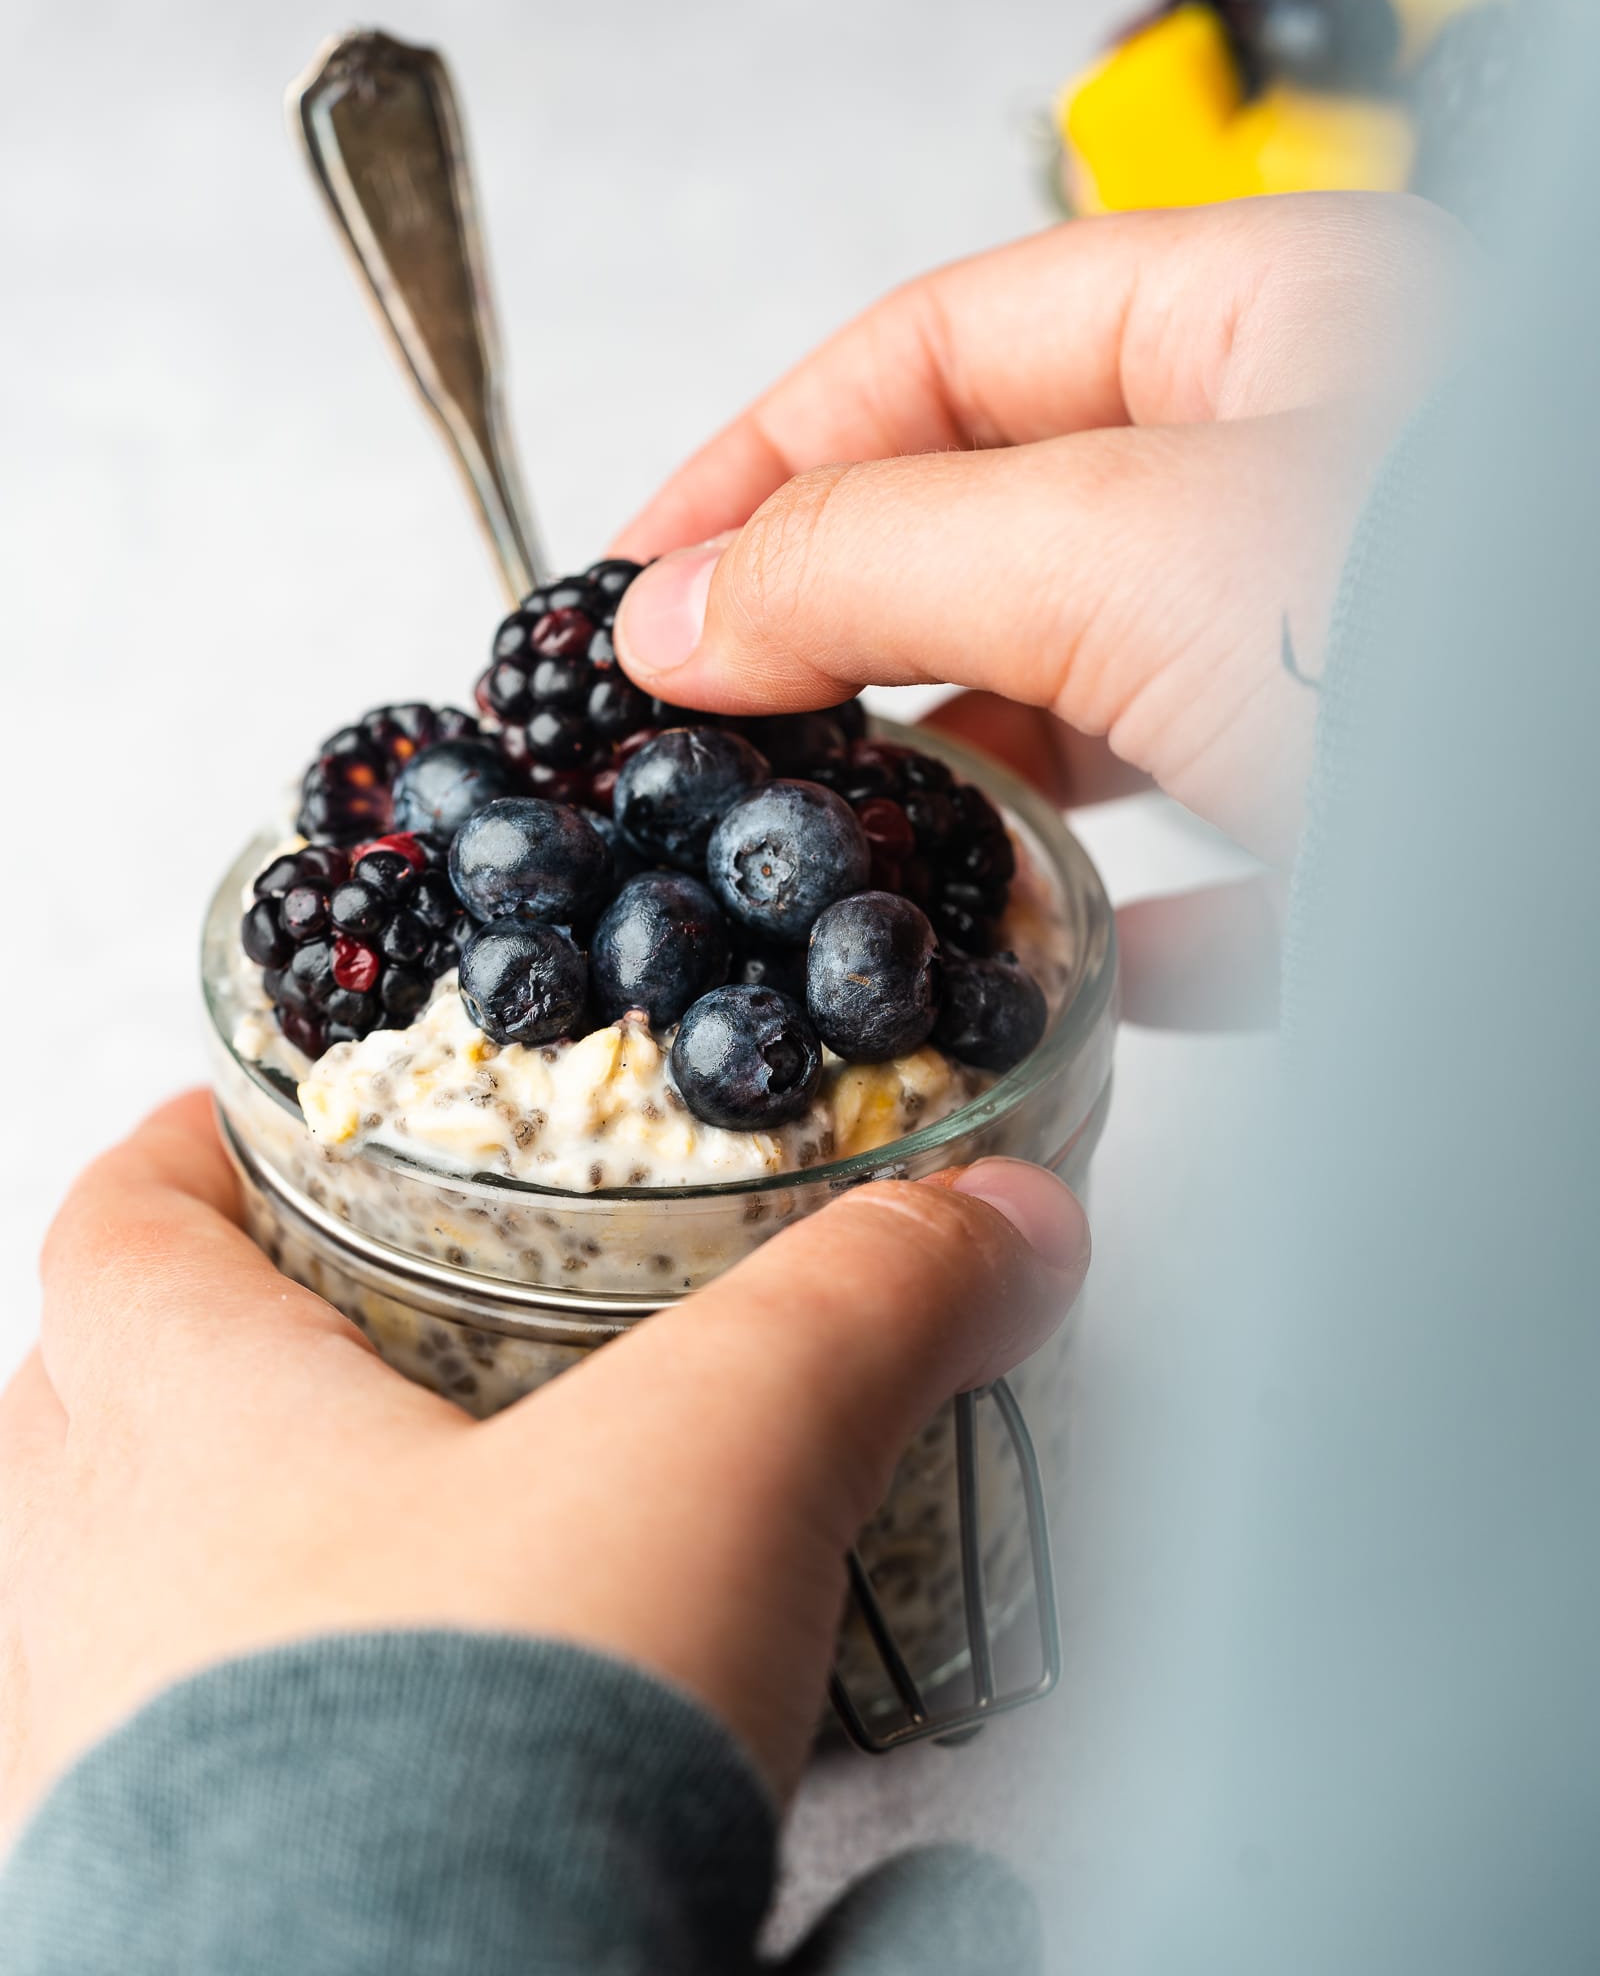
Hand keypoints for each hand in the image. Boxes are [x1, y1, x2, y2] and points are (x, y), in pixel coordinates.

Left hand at [0, 1096, 1086, 1830]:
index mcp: (189, 1428)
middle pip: (71, 1407)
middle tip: (315, 1321)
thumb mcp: (726, 1458)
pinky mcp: (157, 1913)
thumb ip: (866, 1309)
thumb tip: (1002, 1222)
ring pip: (95, 1599)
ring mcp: (91, 1769)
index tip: (251, 1124)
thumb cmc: (485, 1738)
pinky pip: (156, 1774)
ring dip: (200, 1541)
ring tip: (361, 1532)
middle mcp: (91, 1593)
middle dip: (185, 1346)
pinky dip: (260, 1718)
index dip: (180, 1152)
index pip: (118, 1226)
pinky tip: (401, 1737)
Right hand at [610, 194, 1466, 1012]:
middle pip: (1016, 516)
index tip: (642, 579)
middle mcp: (1321, 472)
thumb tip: (676, 603)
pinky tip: (1069, 977)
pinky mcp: (1409, 821)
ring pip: (1116, 696)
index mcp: (1272, 325)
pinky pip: (1234, 862)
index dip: (769, 448)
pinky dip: (1131, 921)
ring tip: (858, 859)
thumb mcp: (1130, 554)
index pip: (948, 341)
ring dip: (982, 784)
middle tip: (717, 735)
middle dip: (854, 625)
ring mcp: (1364, 653)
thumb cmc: (1464, 648)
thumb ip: (878, 559)